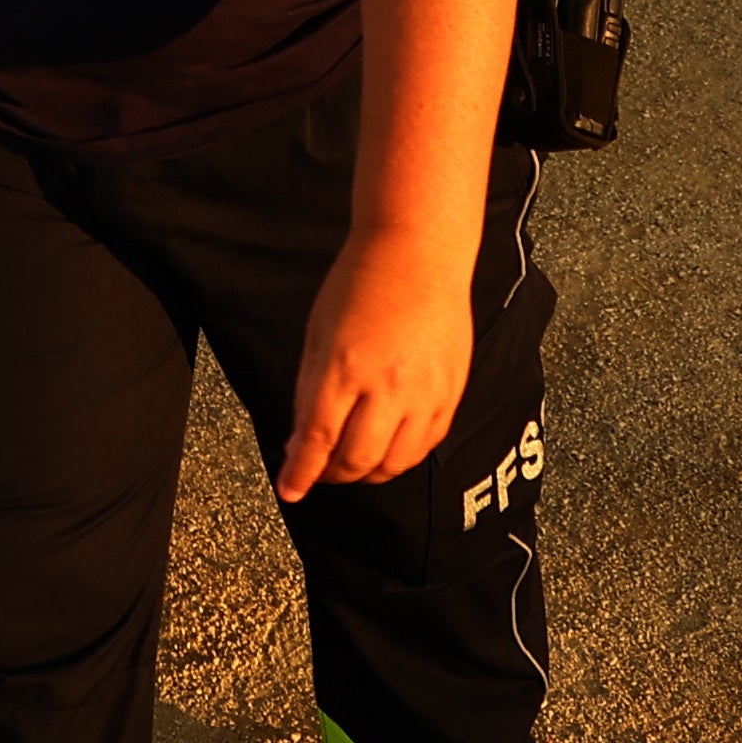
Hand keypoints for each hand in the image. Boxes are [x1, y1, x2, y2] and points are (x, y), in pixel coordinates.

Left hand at [277, 225, 476, 502]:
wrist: (418, 252)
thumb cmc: (361, 283)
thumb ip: (310, 390)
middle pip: (357, 459)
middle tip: (318, 469)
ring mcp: (425, 391)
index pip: (318, 438)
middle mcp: (388, 386)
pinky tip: (387, 448)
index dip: (300, 473)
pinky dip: (403, 457)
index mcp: (345, 367)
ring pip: (395, 463)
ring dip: (368, 472)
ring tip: (352, 462)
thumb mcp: (318, 334)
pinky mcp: (451, 391)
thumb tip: (302, 438)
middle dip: (331, 474)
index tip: (289, 490)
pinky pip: (427, 444)